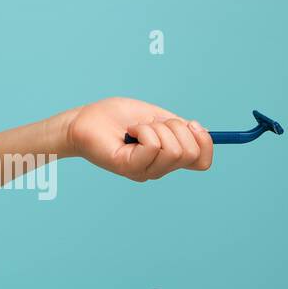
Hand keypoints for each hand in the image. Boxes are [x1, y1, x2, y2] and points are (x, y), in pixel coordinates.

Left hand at [63, 96, 213, 180]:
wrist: (83, 119)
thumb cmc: (114, 117)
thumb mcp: (154, 116)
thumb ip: (177, 126)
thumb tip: (202, 131)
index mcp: (167, 158)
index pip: (202, 162)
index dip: (204, 142)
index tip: (191, 124)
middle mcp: (158, 169)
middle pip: (190, 153)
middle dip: (176, 128)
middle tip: (150, 123)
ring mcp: (144, 171)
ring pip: (174, 149)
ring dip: (156, 128)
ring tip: (135, 128)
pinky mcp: (129, 167)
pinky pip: (153, 146)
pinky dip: (144, 130)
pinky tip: (128, 132)